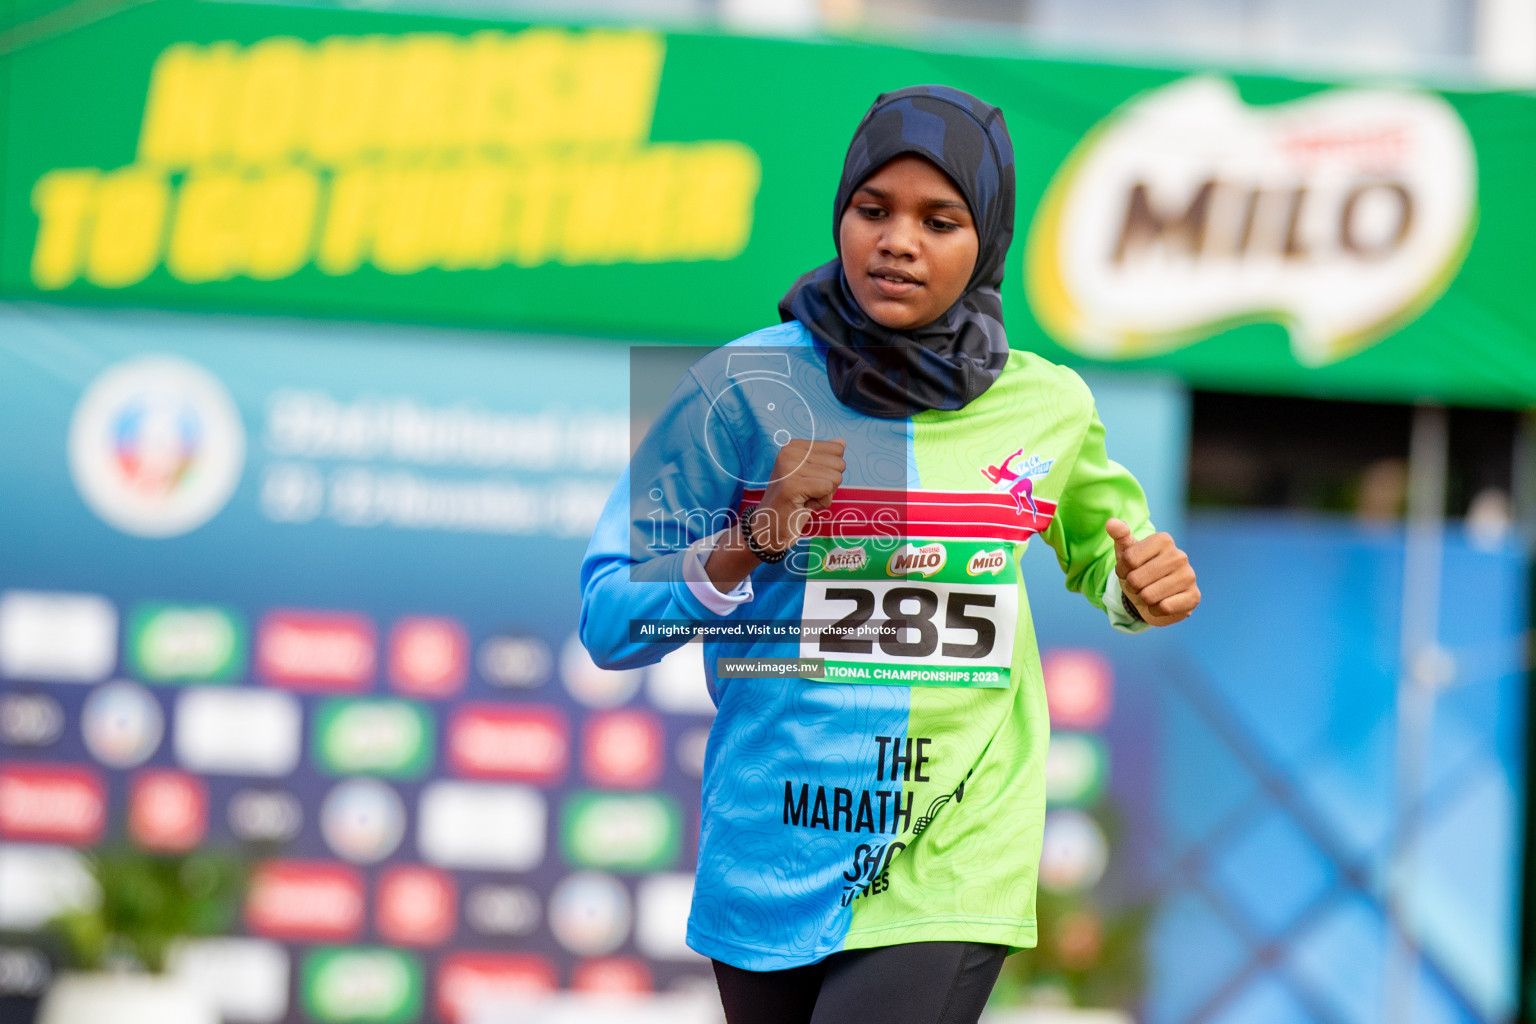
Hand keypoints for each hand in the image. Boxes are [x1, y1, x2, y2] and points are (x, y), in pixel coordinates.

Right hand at [753, 438, 845, 552]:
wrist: (770, 527)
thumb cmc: (794, 501)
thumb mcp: (811, 475)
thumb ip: (825, 458)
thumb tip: (841, 441)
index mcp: (793, 445)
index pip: (838, 449)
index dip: (830, 471)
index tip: (810, 482)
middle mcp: (788, 451)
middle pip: (839, 463)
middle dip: (829, 484)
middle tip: (807, 493)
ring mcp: (788, 467)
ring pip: (835, 477)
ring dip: (825, 495)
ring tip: (804, 499)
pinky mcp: (791, 484)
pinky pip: (827, 489)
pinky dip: (821, 503)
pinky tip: (803, 505)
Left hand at [1106, 518, 1199, 626]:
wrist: (1156, 596)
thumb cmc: (1139, 571)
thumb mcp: (1126, 553)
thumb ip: (1119, 536)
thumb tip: (1111, 522)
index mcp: (1163, 540)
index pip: (1128, 559)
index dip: (1121, 570)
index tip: (1127, 571)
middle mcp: (1179, 555)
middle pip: (1136, 579)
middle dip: (1131, 587)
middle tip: (1138, 585)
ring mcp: (1189, 576)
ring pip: (1148, 596)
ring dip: (1143, 600)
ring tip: (1149, 594)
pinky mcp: (1193, 596)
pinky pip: (1163, 608)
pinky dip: (1155, 610)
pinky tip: (1160, 604)